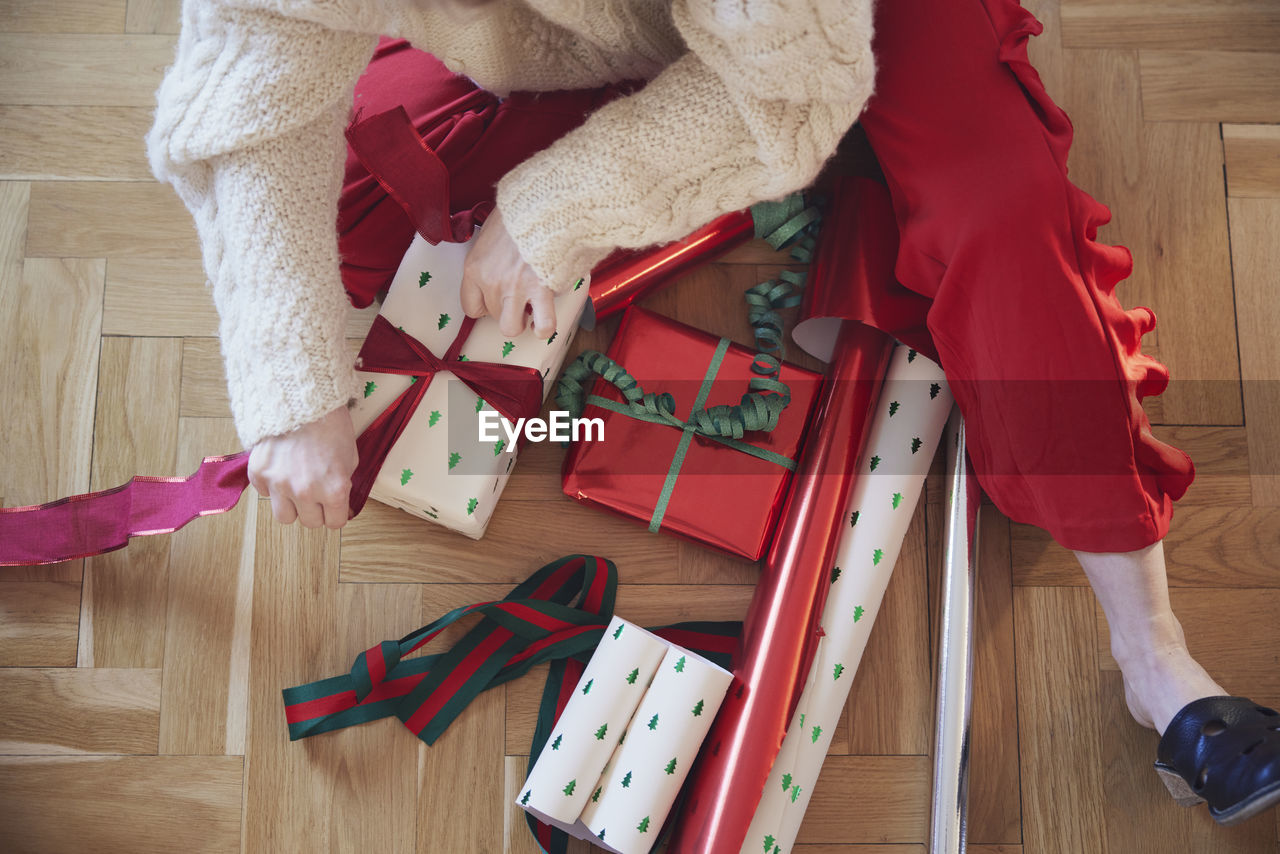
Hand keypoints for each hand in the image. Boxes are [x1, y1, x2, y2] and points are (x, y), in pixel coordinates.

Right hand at [248, 406, 358, 528]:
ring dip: (292, 506)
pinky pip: (265, 495)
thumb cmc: (331, 426)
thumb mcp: (350, 458)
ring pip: (285, 517)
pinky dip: (273, 487)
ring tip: (296, 489)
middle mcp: (306, 492)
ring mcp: (279, 485)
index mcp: (334, 490)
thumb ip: (342, 485)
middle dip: (315, 510)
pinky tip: (281, 470)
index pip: (334, 523)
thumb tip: (338, 504)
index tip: (334, 507)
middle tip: (316, 493)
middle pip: (310, 523)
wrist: (302, 402)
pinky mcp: (259, 475)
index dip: (336, 513)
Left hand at [460, 207, 556, 338]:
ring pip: (512, 327)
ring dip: (521, 320)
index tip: (495, 297)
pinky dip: (543, 327)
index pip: (469, 307)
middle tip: (516, 294)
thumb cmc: (517, 211)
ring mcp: (516, 289)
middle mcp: (491, 283)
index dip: (484, 306)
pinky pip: (543, 325)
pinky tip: (542, 320)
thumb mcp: (488, 230)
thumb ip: (488, 254)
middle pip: (492, 315)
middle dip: (505, 308)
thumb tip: (497, 263)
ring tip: (529, 308)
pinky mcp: (541, 290)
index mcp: (474, 268)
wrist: (543, 202)